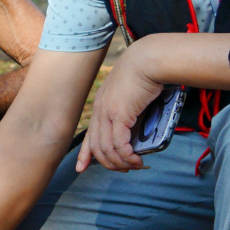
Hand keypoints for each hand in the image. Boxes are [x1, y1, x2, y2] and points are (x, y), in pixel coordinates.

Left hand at [77, 41, 164, 172]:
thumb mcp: (131, 92)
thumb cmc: (144, 73)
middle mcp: (100, 110)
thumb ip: (129, 108)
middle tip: (124, 169)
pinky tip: (136, 159)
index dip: (84, 153)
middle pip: (97, 146)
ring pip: (107, 149)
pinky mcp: (119, 114)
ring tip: (134, 165)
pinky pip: (119, 144)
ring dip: (121, 162)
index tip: (81, 167)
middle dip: (109, 163)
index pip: (89, 134)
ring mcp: (108, 112)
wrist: (148, 60)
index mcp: (101, 104)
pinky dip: (127, 156)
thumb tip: (137, 126)